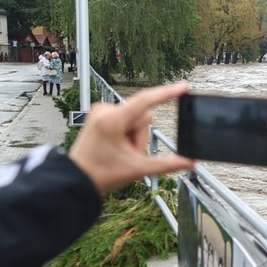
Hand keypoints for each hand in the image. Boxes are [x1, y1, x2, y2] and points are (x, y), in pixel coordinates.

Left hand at [68, 82, 193, 192]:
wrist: (76, 180)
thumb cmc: (101, 174)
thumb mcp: (137, 169)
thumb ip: (166, 165)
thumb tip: (190, 163)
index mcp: (113, 120)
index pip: (146, 101)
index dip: (166, 94)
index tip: (182, 86)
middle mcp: (105, 110)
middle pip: (142, 116)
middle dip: (140, 136)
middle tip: (127, 153)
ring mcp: (101, 110)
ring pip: (134, 118)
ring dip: (133, 135)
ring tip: (118, 151)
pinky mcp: (99, 113)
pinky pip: (124, 117)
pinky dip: (125, 132)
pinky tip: (114, 145)